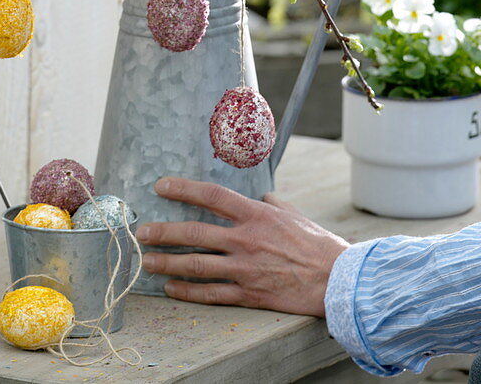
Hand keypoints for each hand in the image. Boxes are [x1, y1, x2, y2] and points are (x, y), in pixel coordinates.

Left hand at [136, 177, 348, 315]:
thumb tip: (263, 196)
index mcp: (255, 214)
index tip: (161, 186)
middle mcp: (244, 239)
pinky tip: (171, 290)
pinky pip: (211, 294)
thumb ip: (274, 204)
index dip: (183, 189)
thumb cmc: (317, 244)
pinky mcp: (248, 294)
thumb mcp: (293, 214)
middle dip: (164, 232)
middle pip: (194, 233)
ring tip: (147, 261)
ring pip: (196, 265)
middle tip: (143, 232)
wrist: (336, 279)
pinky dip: (188, 292)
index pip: (211, 196)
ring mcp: (244, 268)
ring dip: (168, 263)